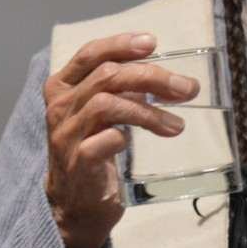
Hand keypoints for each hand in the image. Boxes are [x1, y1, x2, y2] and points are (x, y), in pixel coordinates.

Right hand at [42, 32, 198, 247]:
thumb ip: (120, 91)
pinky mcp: (78, 162)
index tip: (152, 43)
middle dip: (152, 77)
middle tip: (186, 89)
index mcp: (62, 87)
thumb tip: (164, 77)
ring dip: (149, 110)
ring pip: (108, 104)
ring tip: (176, 124)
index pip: (90, 54)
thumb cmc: (93, 151)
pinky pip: (108, 139)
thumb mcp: (102, 113)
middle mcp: (60, 106)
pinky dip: (129, 136)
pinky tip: (146, 142)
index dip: (121, 44)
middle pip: (107, 76)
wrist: (75, 204)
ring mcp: (66, 134)